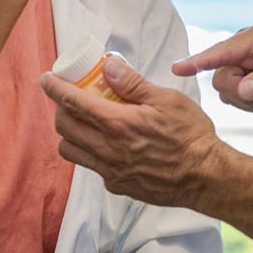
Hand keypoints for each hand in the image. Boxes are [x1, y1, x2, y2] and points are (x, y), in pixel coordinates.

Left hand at [40, 54, 223, 208]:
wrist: (205, 177)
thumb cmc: (191, 136)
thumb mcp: (167, 100)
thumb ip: (133, 83)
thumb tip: (108, 67)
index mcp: (118, 123)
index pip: (72, 102)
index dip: (54, 88)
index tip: (46, 79)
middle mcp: (107, 149)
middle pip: (64, 127)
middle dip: (60, 108)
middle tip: (71, 98)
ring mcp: (110, 170)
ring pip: (70, 150)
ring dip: (70, 133)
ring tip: (84, 122)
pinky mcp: (117, 185)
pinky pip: (91, 166)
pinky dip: (90, 152)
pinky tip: (108, 144)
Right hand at [171, 23, 252, 112]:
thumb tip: (242, 89)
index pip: (223, 51)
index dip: (199, 61)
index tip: (177, 69)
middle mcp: (248, 48)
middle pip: (222, 78)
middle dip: (244, 93)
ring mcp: (246, 64)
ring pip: (228, 92)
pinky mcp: (248, 79)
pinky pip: (238, 99)